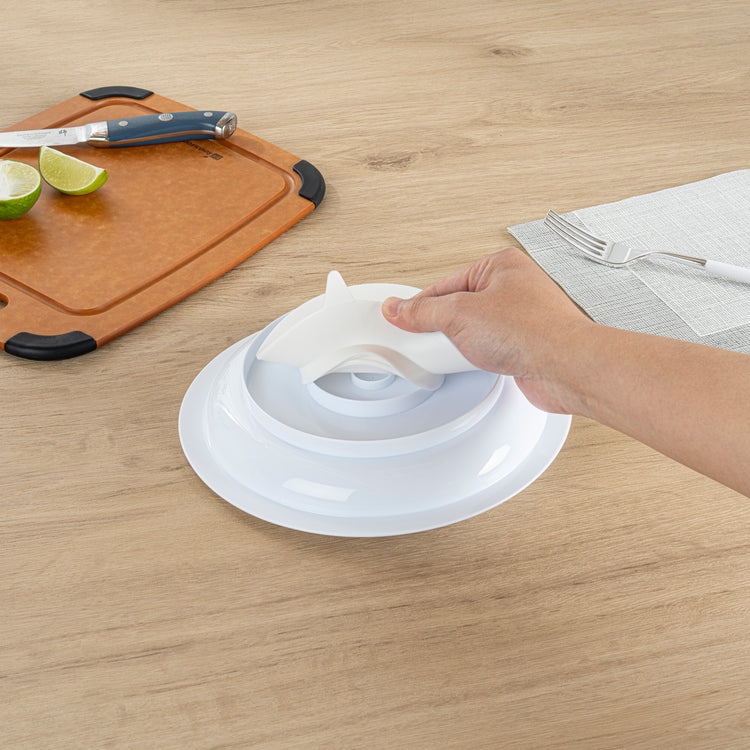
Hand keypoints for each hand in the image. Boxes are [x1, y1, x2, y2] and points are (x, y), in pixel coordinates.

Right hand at [381, 248, 592, 412]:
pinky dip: (477, 357)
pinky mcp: (525, 346)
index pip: (447, 282)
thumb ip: (423, 312)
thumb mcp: (459, 315)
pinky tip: (473, 362)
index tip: (402, 317)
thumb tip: (399, 308)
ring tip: (454, 350)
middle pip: (460, 306)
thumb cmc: (532, 331)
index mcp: (502, 266)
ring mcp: (522, 318)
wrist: (566, 368)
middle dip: (443, 324)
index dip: (422, 303)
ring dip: (462, 343)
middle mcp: (515, 288)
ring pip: (476, 329)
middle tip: (427, 336)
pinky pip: (490, 348)